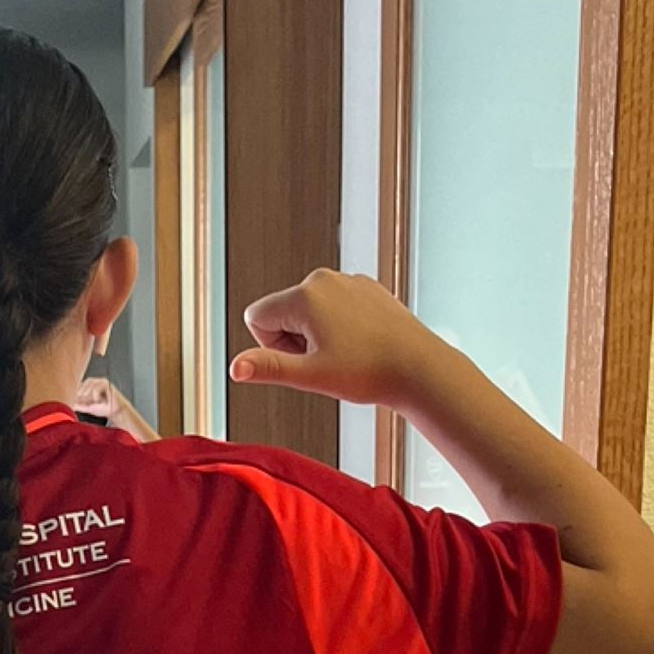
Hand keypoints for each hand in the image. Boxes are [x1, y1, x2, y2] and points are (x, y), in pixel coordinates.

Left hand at [75, 378, 160, 443]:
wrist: (116, 412)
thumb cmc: (103, 408)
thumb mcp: (87, 407)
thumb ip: (78, 405)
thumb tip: (68, 405)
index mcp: (89, 385)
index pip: (79, 385)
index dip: (76, 393)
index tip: (75, 400)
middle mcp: (95, 381)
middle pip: (83, 383)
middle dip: (82, 394)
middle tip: (83, 401)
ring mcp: (101, 381)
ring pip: (89, 384)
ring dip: (89, 394)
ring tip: (93, 402)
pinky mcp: (107, 384)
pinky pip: (97, 387)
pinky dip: (96, 395)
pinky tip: (98, 401)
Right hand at [230, 270, 436, 406]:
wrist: (418, 368)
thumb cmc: (368, 372)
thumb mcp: (310, 375)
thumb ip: (267, 367)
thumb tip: (234, 368)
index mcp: (305, 295)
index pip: (256, 318)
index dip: (273, 347)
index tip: (304, 358)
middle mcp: (323, 278)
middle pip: (281, 313)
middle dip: (294, 340)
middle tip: (326, 359)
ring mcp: (347, 280)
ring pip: (308, 311)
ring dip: (316, 335)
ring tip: (346, 352)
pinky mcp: (365, 287)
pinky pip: (333, 307)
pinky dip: (339, 327)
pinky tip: (360, 343)